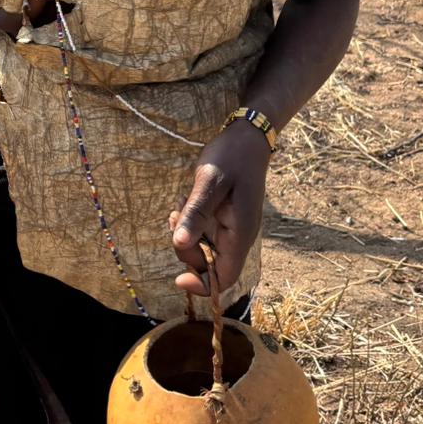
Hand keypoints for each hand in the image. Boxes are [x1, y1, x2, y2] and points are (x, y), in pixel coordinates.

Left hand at [168, 123, 271, 299]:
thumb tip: (180, 244)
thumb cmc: (230, 157)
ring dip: (185, 231)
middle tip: (176, 217)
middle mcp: (239, 236)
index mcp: (241, 233)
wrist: (247, 137)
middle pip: (209, 264)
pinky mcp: (224, 219)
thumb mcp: (209, 182)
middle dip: (186, 249)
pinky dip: (190, 221)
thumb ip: (196, 213)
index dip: (203, 285)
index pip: (225, 278)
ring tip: (181, 202)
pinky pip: (203, 232)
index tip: (178, 279)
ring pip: (203, 248)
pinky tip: (187, 199)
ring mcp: (232, 228)